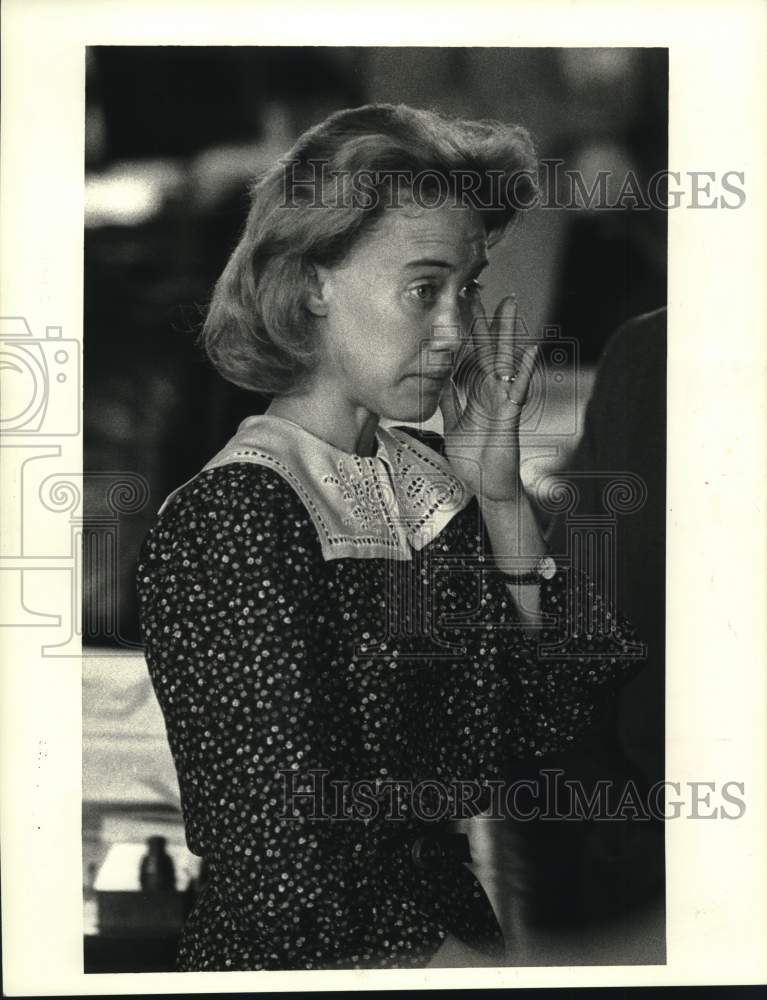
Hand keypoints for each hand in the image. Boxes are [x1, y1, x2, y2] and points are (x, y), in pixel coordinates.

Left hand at [438, 294, 537, 501]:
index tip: (455, 306)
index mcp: (476, 393)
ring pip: (505, 360)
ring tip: (509, 305)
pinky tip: (532, 350)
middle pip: (486, 349)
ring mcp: (502, 400)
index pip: (468, 355)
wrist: (486, 485)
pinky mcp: (510, 415)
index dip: (462, 332)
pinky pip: (519, 389)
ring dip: (507, 332)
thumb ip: (450, 402)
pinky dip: (526, 370)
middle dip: (482, 320)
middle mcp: (491, 391)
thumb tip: (438, 380)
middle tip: (478, 289)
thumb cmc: (475, 458)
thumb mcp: (454, 425)